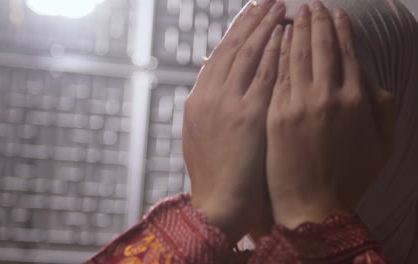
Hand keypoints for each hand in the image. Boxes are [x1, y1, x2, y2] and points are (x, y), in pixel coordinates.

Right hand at [183, 0, 285, 243]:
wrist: (217, 201)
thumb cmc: (214, 173)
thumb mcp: (201, 134)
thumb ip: (209, 104)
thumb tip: (216, 79)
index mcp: (198, 99)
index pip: (219, 55)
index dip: (236, 31)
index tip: (251, 14)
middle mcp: (210, 95)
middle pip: (233, 47)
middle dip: (252, 20)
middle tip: (267, 0)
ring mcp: (227, 103)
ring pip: (247, 54)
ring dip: (265, 28)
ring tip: (279, 7)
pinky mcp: (248, 115)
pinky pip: (264, 75)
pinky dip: (274, 53)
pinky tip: (286, 36)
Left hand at [266, 2, 397, 228]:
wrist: (312, 206)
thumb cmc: (349, 178)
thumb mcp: (382, 145)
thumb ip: (383, 108)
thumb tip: (373, 81)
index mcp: (357, 100)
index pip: (347, 52)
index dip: (341, 29)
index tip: (336, 13)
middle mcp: (327, 96)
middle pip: (320, 47)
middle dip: (316, 21)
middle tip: (313, 5)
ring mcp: (297, 104)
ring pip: (294, 56)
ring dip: (294, 30)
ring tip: (293, 13)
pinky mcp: (274, 114)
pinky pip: (275, 76)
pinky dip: (275, 54)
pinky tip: (274, 39)